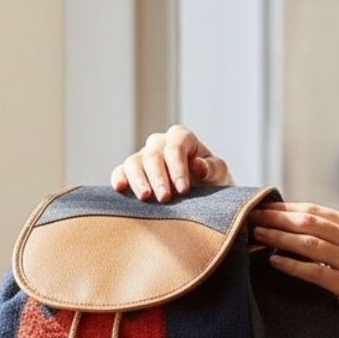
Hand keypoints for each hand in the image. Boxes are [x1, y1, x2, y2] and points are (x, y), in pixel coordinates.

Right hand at [110, 125, 232, 201]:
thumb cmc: (212, 182)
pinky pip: (120, 171)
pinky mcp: (132, 173)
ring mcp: (144, 158)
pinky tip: (121, 188)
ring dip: (138, 180)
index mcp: (182, 139)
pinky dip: (119, 178)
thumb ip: (213, 167)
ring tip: (146, 198)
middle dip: (158, 177)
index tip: (183, 189)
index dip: (178, 166)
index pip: (176, 144)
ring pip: (134, 162)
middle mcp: (160, 145)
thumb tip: (198, 164)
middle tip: (165, 199)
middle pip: (153, 154)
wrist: (203, 197)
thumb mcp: (219, 174)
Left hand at [250, 203, 338, 334]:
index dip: (285, 208)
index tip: (262, 206)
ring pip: (307, 243)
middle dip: (274, 217)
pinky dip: (292, 265)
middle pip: (306, 221)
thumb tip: (309, 236)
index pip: (314, 210)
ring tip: (254, 234)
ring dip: (277, 237)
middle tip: (247, 214)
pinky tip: (274, 261)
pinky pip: (315, 272)